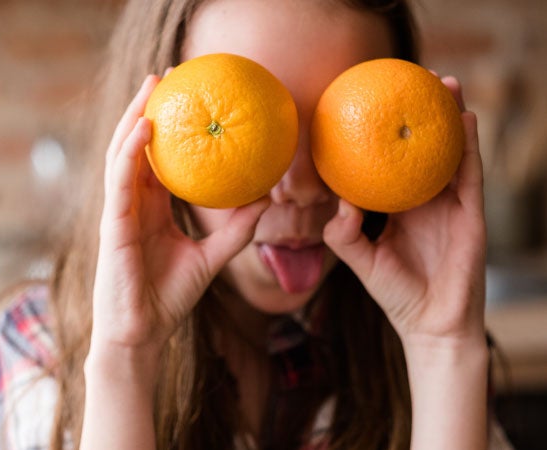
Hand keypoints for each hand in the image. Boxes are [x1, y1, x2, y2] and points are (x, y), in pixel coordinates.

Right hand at [90, 74, 268, 356]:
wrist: (144, 332)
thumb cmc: (169, 297)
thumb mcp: (211, 257)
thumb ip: (235, 230)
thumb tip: (264, 201)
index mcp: (150, 209)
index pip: (157, 160)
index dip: (169, 127)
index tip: (187, 98)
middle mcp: (132, 204)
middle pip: (136, 146)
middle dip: (147, 108)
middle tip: (167, 75)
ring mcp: (119, 211)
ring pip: (122, 153)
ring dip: (135, 116)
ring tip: (152, 85)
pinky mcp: (113, 223)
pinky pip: (120, 180)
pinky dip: (131, 151)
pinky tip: (146, 127)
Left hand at [323, 76, 485, 345]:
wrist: (431, 323)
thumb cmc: (395, 293)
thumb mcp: (361, 260)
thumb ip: (343, 234)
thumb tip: (339, 201)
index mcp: (397, 206)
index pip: (387, 163)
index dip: (380, 135)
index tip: (369, 104)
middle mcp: (423, 199)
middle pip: (420, 147)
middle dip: (418, 113)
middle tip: (410, 77)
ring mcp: (449, 203)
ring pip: (450, 151)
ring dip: (449, 116)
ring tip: (444, 82)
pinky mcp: (471, 213)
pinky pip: (470, 173)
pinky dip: (468, 146)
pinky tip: (465, 118)